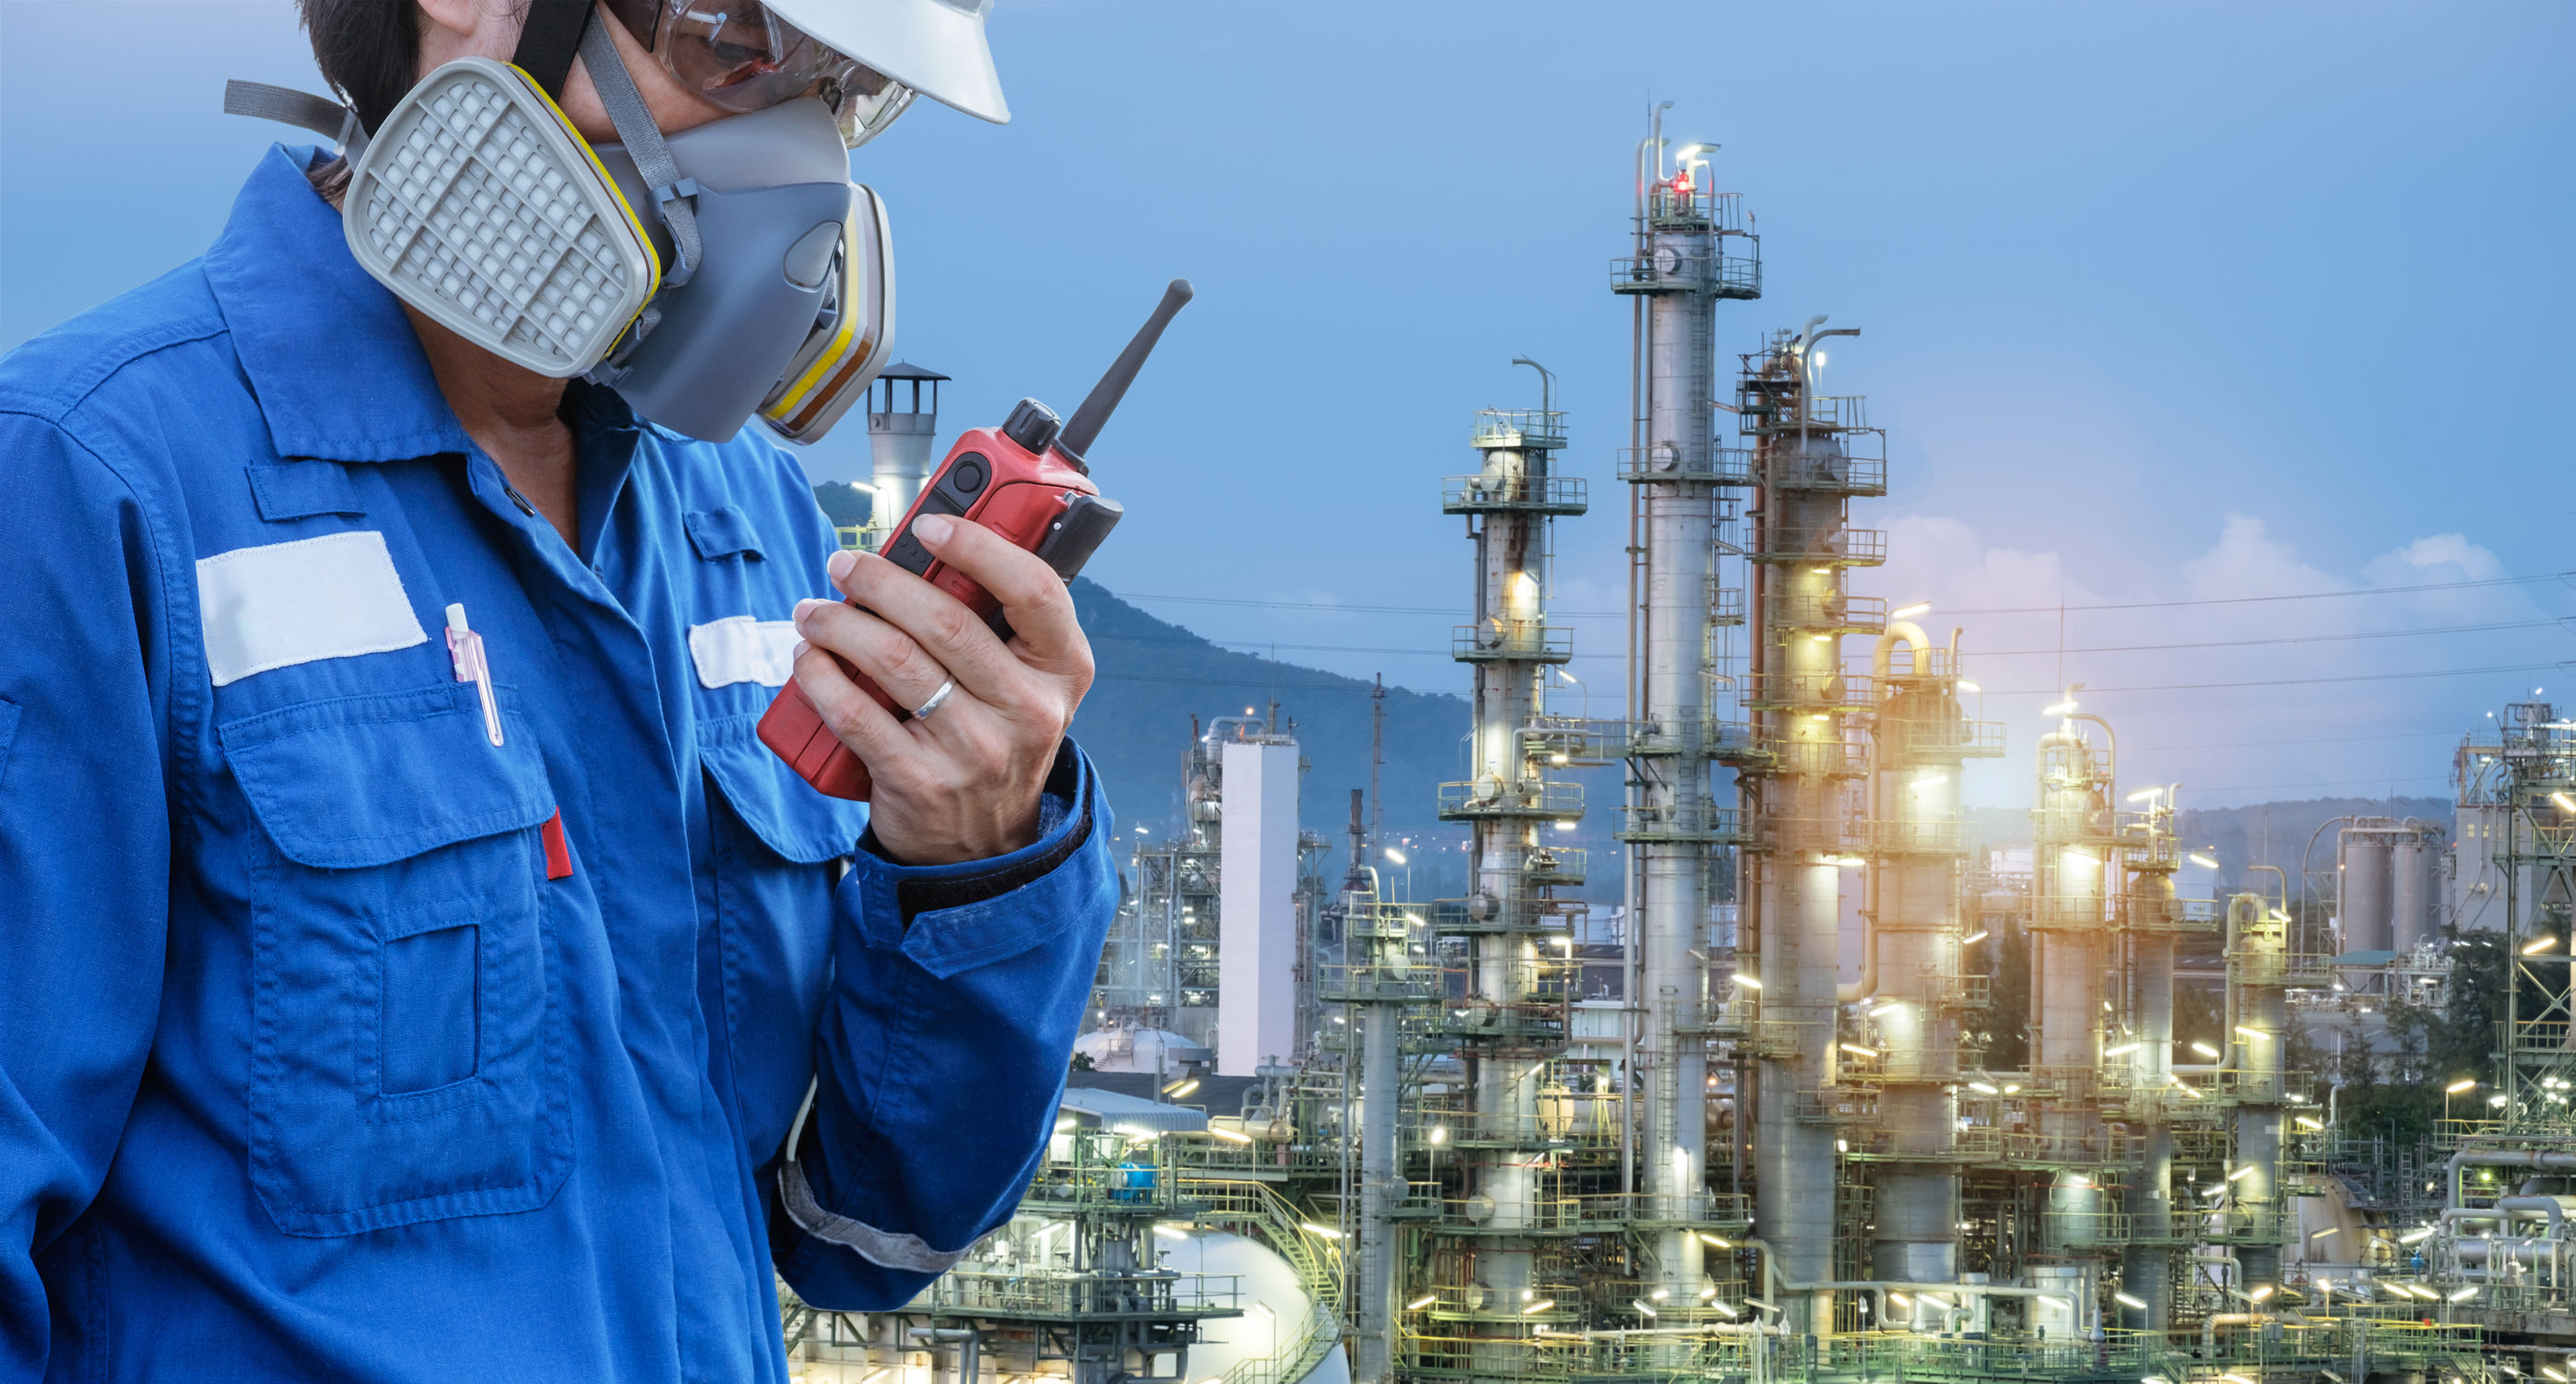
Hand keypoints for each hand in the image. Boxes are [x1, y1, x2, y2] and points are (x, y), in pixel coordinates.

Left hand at [788, 514, 1094, 864]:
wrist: (981, 845)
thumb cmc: (994, 738)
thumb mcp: (1025, 684)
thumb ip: (997, 623)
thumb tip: (923, 553)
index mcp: (1062, 670)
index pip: (1035, 591)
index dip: (979, 548)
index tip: (929, 526)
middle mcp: (1028, 709)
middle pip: (947, 621)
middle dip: (881, 581)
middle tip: (844, 564)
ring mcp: (975, 749)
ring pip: (895, 661)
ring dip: (840, 624)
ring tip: (814, 612)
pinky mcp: (921, 781)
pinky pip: (857, 715)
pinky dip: (822, 678)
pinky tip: (809, 659)